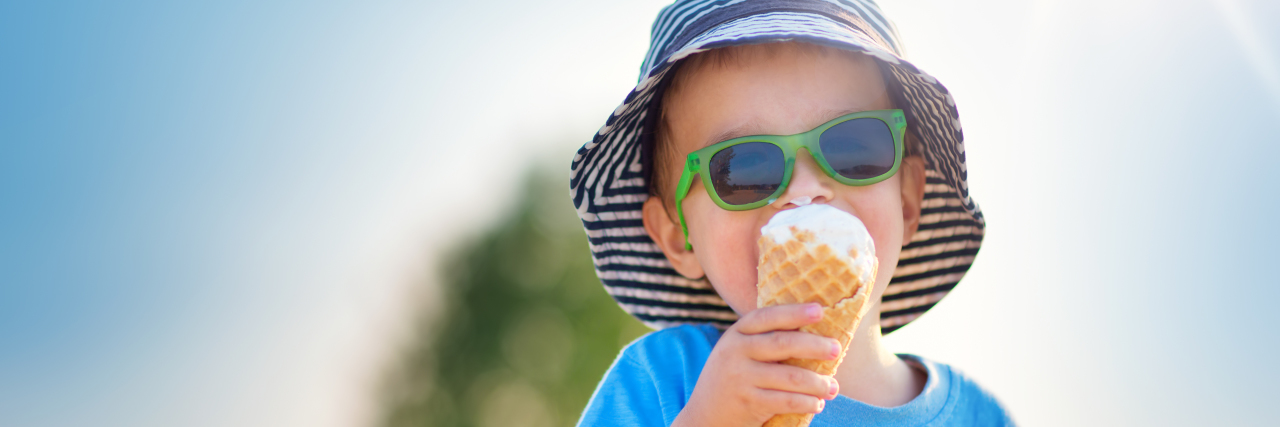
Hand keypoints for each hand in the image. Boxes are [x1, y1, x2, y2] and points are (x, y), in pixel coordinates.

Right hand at [672, 303, 841, 426]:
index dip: (794, 312)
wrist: (704, 416)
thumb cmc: (733, 379)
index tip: (820, 310)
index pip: (767, 317)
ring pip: (791, 377)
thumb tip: (812, 331)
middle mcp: (735, 352)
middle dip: (814, 345)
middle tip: (836, 349)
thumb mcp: (737, 353)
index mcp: (736, 334)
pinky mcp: (749, 403)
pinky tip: (817, 403)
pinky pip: (787, 401)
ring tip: (833, 387)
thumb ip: (762, 340)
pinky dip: (807, 402)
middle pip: (782, 343)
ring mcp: (740, 378)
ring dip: (818, 382)